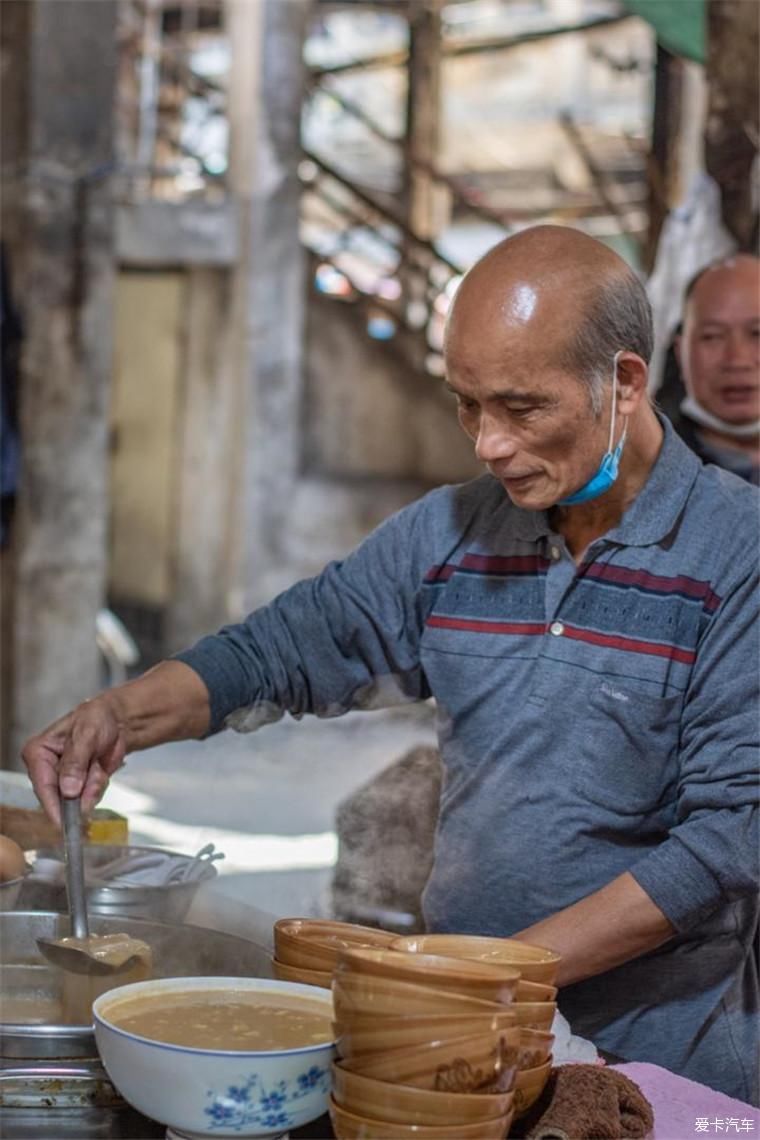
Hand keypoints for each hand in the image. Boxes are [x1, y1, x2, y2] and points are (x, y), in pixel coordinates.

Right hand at [21, 696, 126, 825]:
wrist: (117, 721)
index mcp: (38, 752)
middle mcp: (45, 770)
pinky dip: (98, 787)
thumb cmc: (97, 719)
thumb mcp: (86, 735)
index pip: (42, 785)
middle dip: (82, 792)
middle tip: (96, 771)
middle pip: (59, 798)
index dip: (54, 806)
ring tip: (98, 764)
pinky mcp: (77, 788)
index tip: (65, 822)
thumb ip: (76, 762)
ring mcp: (61, 781)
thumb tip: (68, 790)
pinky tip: (100, 770)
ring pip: (77, 801)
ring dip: (93, 787)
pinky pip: (89, 799)